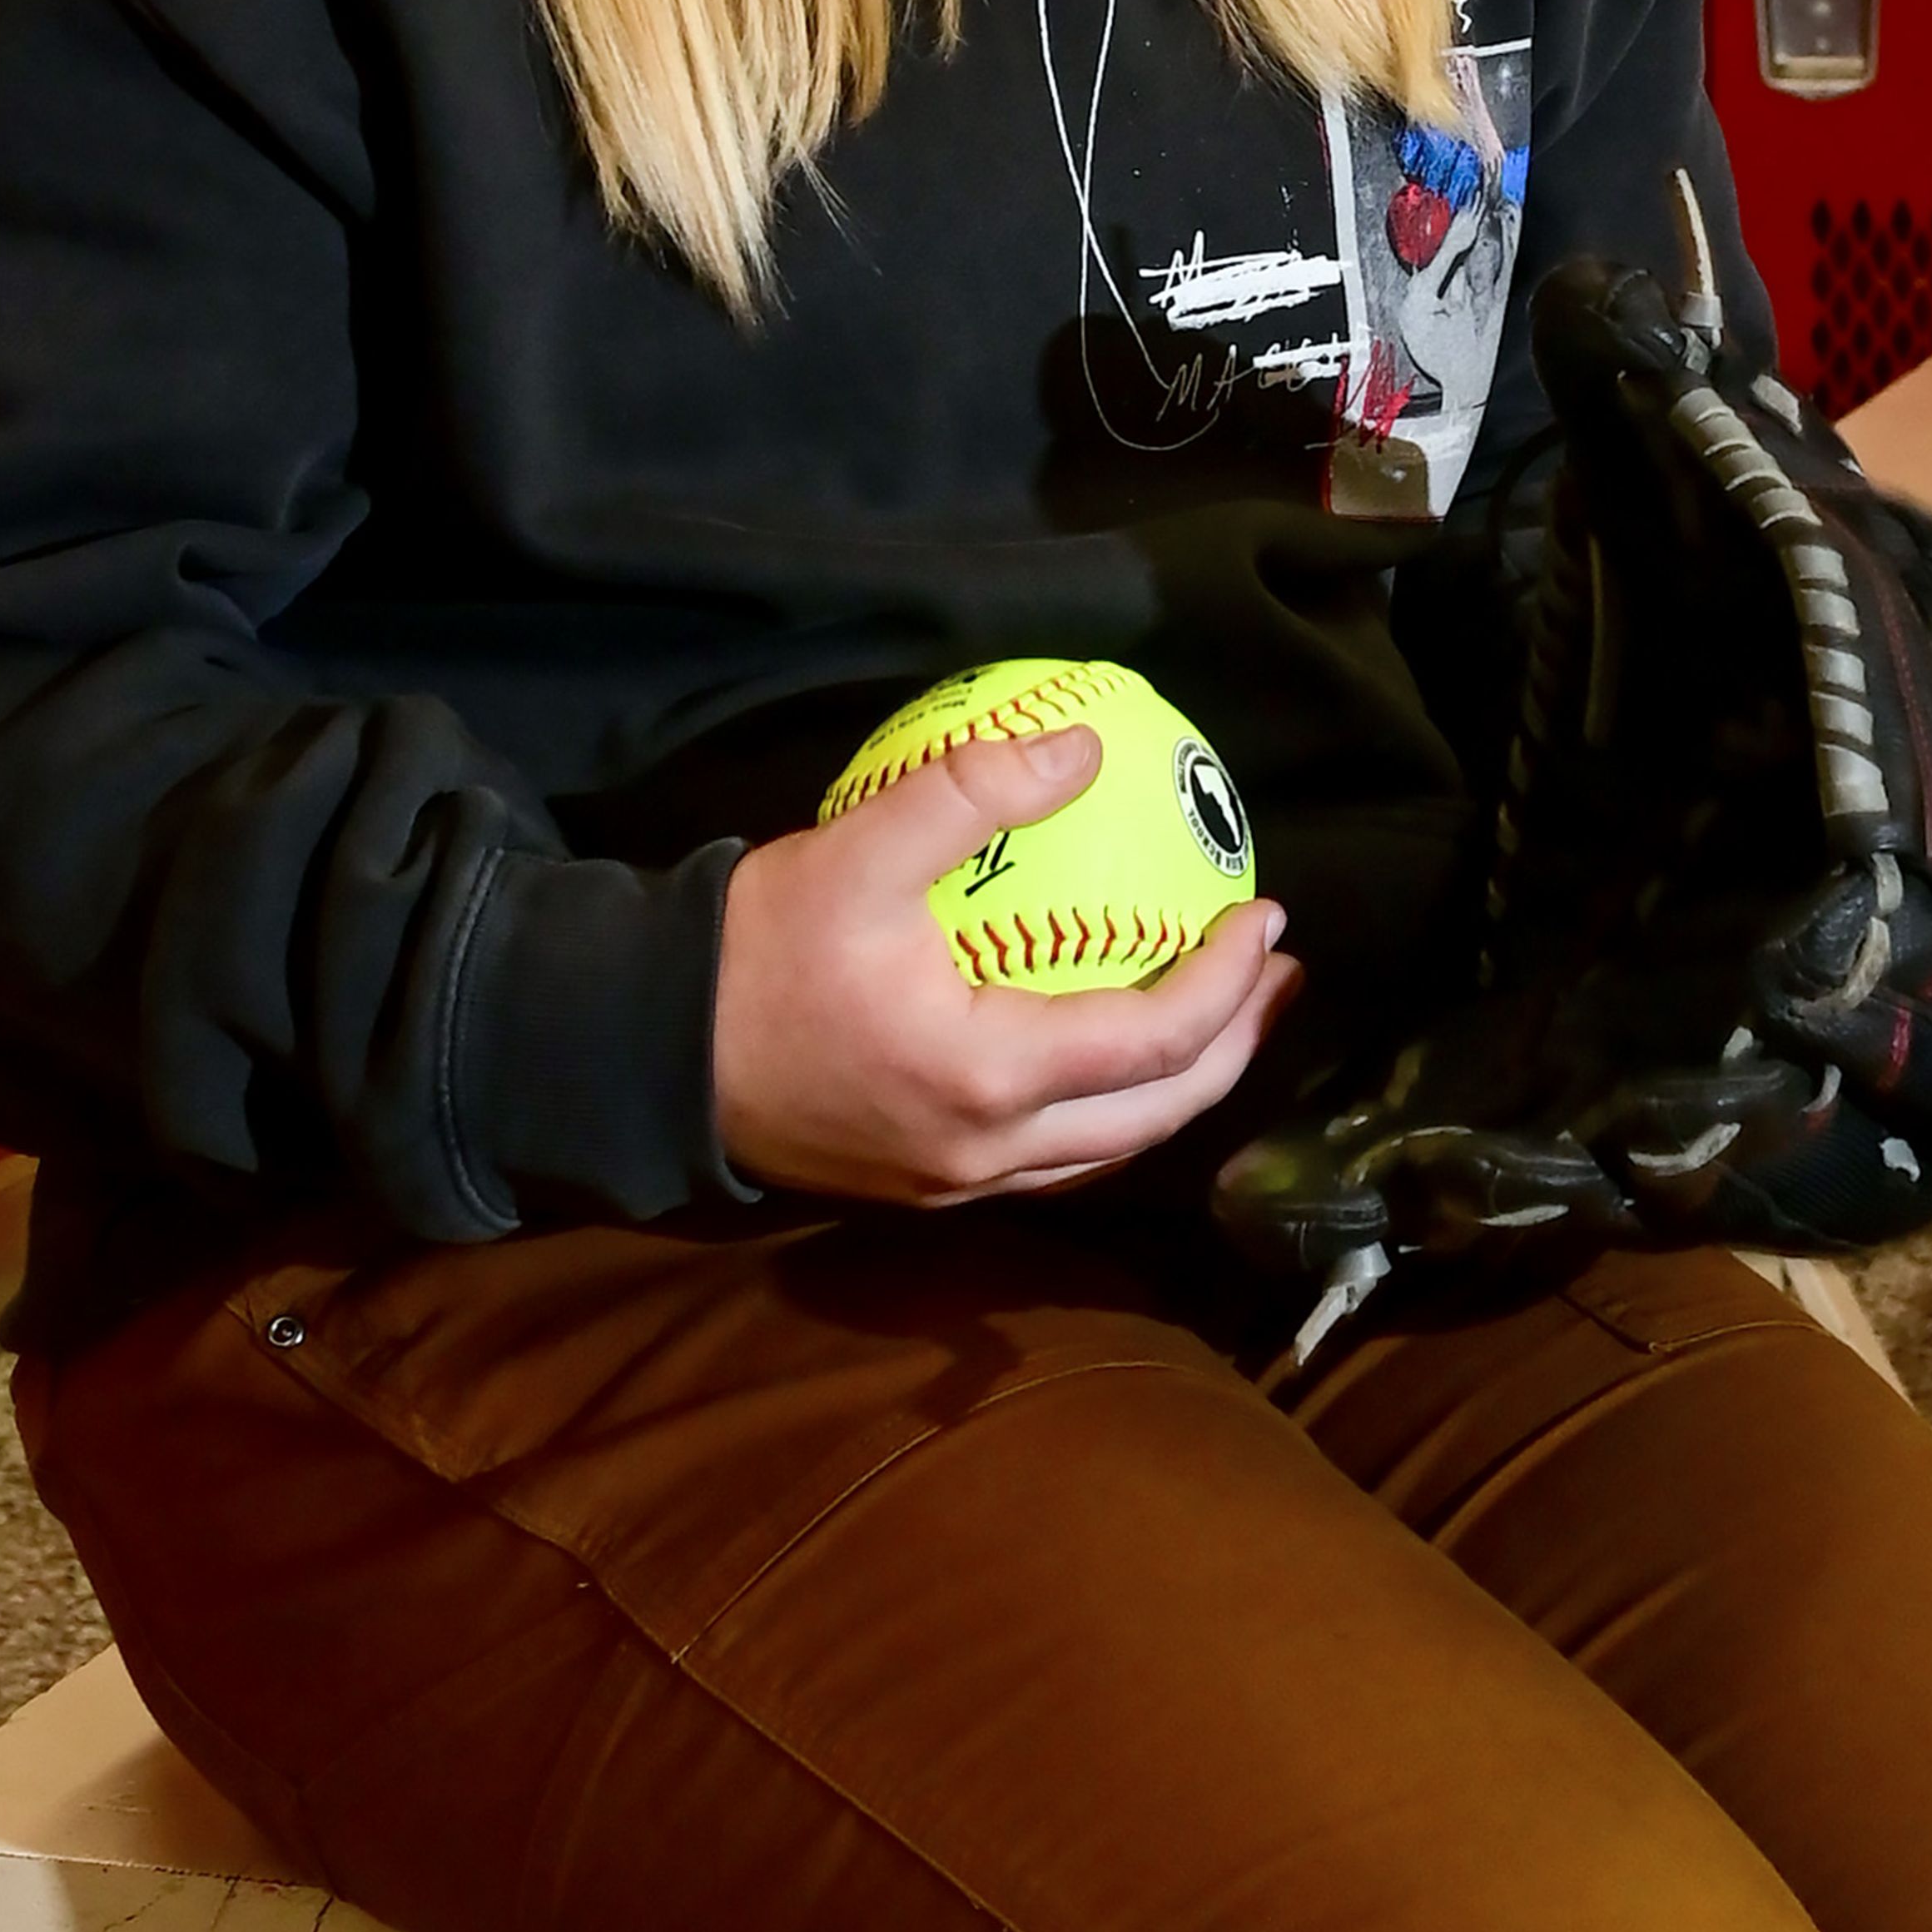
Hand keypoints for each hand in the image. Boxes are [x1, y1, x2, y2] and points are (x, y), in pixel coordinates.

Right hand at [711, 722, 1300, 1204]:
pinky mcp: (928, 1182)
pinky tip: (1120, 1051)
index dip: (1228, 980)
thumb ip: (975, 790)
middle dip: (1239, 1043)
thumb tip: (1086, 749)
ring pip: (1112, 1149)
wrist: (651, 1052)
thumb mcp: (862, 847)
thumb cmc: (757, 951)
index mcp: (987, 1077)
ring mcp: (958, 1182)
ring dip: (1185, 1083)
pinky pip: (1059, 1157)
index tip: (1266, 909)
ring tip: (1229, 1010)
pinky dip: (1117, 1106)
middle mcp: (989, 1153)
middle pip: (1159, 1117)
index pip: (1155, 1042)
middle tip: (1280, 968)